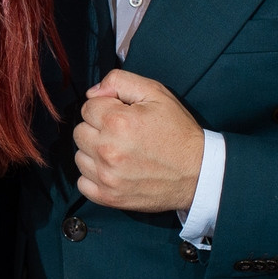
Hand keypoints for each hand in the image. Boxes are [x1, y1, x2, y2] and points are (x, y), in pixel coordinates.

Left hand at [72, 69, 203, 212]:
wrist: (198, 173)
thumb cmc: (178, 132)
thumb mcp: (156, 93)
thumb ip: (119, 81)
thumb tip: (93, 92)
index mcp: (117, 121)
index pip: (87, 107)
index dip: (105, 108)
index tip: (122, 115)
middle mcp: (107, 150)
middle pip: (80, 132)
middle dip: (97, 129)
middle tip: (121, 134)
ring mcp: (106, 176)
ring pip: (79, 156)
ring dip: (94, 152)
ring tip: (119, 152)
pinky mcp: (108, 197)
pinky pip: (83, 183)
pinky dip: (94, 176)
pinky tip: (112, 170)